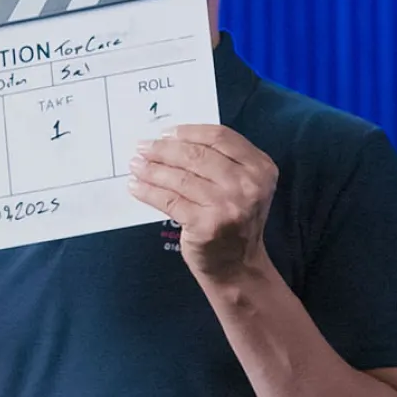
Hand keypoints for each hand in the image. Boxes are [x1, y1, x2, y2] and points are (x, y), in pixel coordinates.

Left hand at [127, 125, 278, 282]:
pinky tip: (136, 186)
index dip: (188, 132)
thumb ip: (220, 160)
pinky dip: (148, 191)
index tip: (165, 133)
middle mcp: (248, 184)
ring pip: (180, 177)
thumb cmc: (233, 219)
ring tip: (136, 165)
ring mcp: (228, 205)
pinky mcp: (206, 224)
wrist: (237, 264)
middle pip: (196, 155)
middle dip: (163, 149)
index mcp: (260, 167)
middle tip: (142, 147)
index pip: (219, 137)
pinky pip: (169, 200)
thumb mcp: (242, 185)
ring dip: (152, 169)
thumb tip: (172, 139)